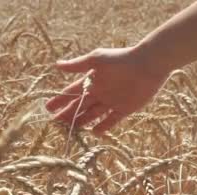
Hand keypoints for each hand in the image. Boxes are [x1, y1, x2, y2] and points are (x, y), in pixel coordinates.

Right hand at [46, 46, 167, 134]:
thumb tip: (56, 65)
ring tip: (69, 130)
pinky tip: (93, 132)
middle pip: (80, 106)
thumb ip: (77, 65)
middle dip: (67, 114)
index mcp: (92, 80)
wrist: (148, 65)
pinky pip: (111, 120)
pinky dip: (102, 126)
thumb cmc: (121, 59)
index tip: (48, 108)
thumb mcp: (96, 60)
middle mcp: (100, 92)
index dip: (60, 100)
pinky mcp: (124, 109)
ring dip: (81, 121)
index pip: (72, 93)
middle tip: (55, 123)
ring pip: (92, 114)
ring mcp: (111, 101)